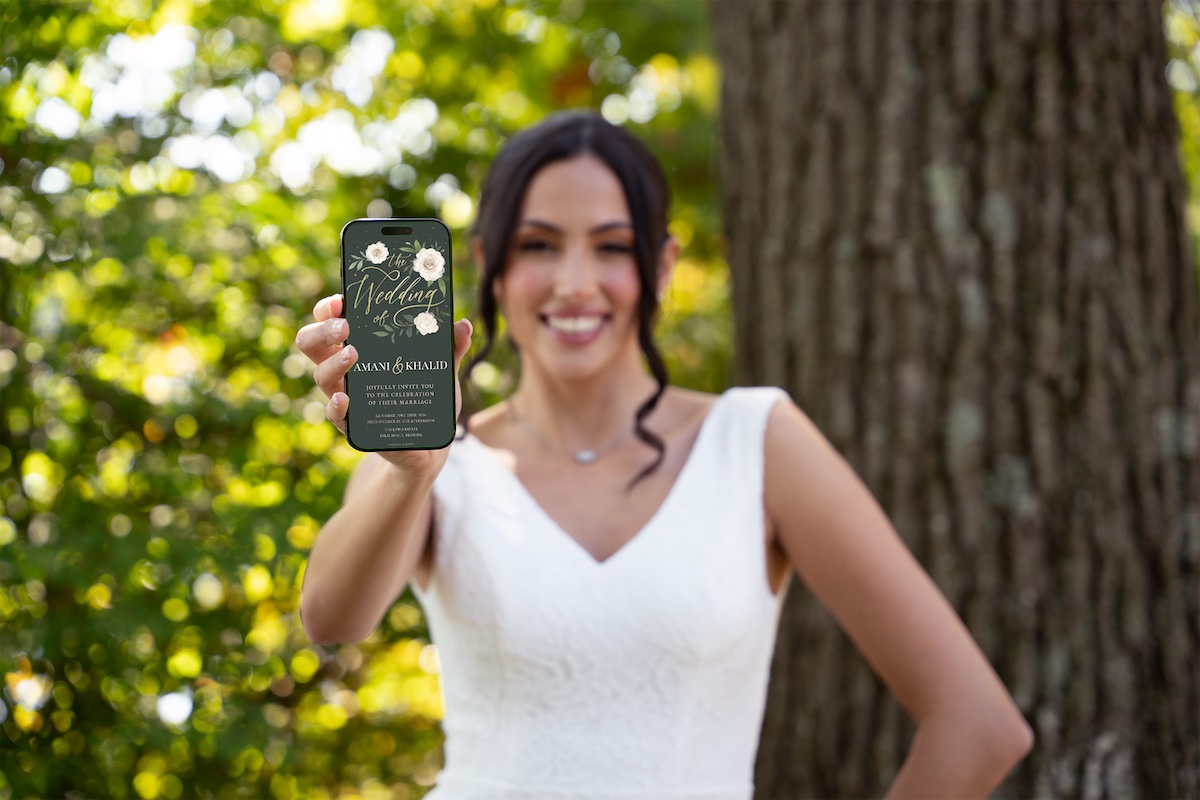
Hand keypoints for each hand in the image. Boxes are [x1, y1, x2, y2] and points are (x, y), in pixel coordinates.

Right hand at [295, 293, 473, 472]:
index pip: (331, 320)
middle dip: (322, 330)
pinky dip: (335, 405)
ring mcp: (347, 395)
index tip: (342, 301)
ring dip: (333, 362)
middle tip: (345, 327)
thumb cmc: (428, 397)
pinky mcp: (353, 425)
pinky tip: (345, 397)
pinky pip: (334, 414)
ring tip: (353, 354)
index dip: (329, 308)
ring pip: (320, 375)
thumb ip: (451, 347)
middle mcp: (345, 369)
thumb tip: (463, 324)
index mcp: (361, 346)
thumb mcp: (442, 369)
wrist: (432, 444)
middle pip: (311, 343)